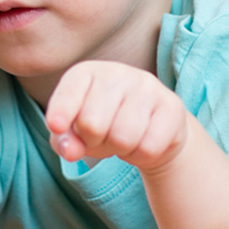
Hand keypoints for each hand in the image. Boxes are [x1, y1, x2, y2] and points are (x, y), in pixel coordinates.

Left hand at [44, 61, 196, 171]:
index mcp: (86, 73)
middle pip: (92, 124)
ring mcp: (147, 86)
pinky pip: (149, 147)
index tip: (56, 126)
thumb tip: (70, 151)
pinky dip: (140, 156)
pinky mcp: (172, 105)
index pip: (67, 95)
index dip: (59, 115)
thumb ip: (64, 141)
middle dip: (94, 143)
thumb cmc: (104, 126)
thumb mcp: (75, 133)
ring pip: (123, 138)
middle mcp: (117, 72)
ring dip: (119, 150)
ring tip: (121, 140)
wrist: (151, 128)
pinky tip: (141, 142)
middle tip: (102, 138)